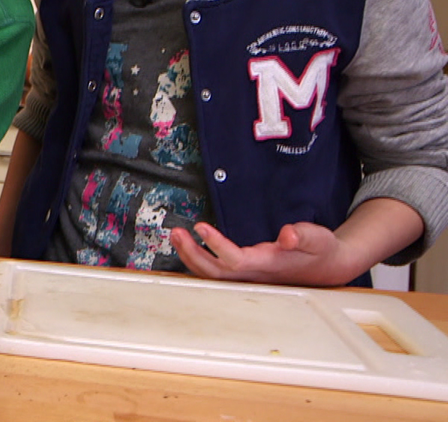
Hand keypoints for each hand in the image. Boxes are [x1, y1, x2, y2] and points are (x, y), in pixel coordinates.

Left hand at [171, 198, 424, 286]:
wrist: (328, 267)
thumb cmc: (320, 251)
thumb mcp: (318, 239)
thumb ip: (303, 235)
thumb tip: (287, 233)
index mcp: (268, 265)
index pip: (236, 260)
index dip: (217, 245)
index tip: (201, 227)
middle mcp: (254, 275)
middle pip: (216, 272)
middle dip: (193, 254)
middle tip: (177, 233)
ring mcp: (248, 277)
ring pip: (213, 275)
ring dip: (191, 257)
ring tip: (177, 236)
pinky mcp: (245, 275)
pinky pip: (216, 273)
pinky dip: (199, 262)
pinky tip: (187, 248)